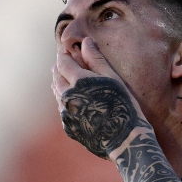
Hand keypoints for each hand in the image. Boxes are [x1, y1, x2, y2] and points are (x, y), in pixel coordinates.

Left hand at [51, 38, 148, 157]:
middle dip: (60, 69)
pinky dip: (65, 101)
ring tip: (65, 79)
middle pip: (57, 78)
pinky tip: (73, 100)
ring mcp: (67, 114)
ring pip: (58, 94)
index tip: (66, 50)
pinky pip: (63, 110)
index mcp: (79, 82)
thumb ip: (96, 60)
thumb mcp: (113, 79)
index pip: (63, 63)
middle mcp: (68, 98)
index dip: (64, 55)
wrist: (124, 140)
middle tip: (64, 62)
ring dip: (60, 84)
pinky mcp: (69, 127)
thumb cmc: (124, 106)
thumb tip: (85, 42)